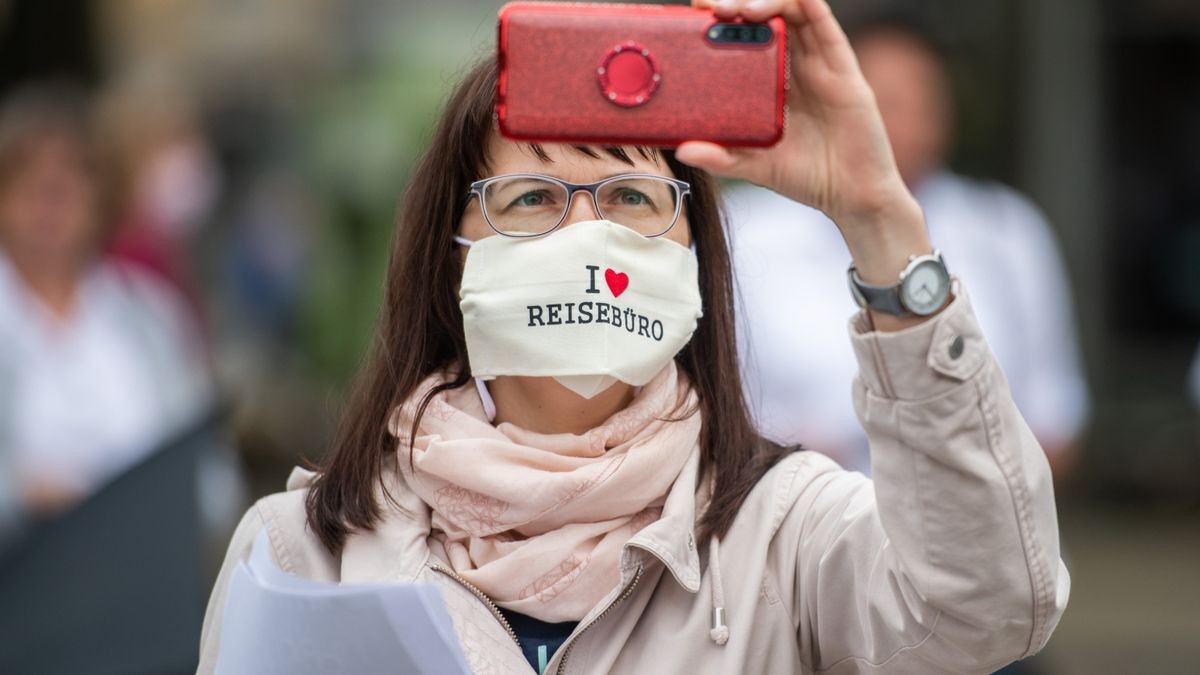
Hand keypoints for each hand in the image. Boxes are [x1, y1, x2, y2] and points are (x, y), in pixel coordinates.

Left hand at [678, 0, 932, 292]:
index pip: (745, 38)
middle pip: (767, 17)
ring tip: (740, 10)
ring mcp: (819, 63)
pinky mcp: (843, 67)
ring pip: (794, 12)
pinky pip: (825, 24)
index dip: (721, 22)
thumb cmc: (805, 177)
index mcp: (772, 83)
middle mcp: (795, 66)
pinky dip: (805, 4)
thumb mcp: (753, 167)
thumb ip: (721, 158)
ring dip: (766, 1)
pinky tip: (788, 0)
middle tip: (710, 6)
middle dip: (738, 3)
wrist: (851, 196)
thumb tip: (681, 150)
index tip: (693, 14)